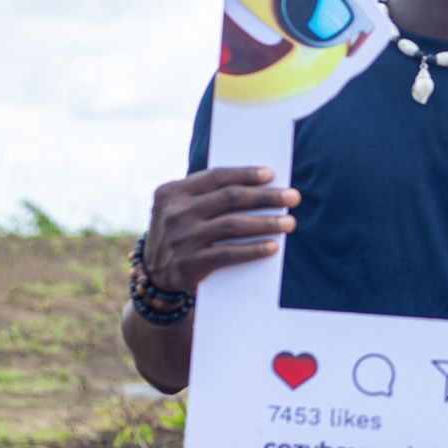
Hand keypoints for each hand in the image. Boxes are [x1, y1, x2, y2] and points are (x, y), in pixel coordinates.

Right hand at [142, 166, 298, 293]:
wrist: (153, 273)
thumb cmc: (180, 232)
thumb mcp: (180, 208)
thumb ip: (206, 195)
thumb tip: (259, 185)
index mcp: (173, 191)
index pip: (216, 176)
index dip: (246, 174)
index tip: (272, 175)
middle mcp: (175, 212)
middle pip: (230, 198)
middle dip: (266, 196)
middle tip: (293, 197)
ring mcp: (182, 238)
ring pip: (233, 225)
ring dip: (267, 223)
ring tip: (290, 222)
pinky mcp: (190, 263)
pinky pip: (229, 253)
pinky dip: (253, 249)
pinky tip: (273, 246)